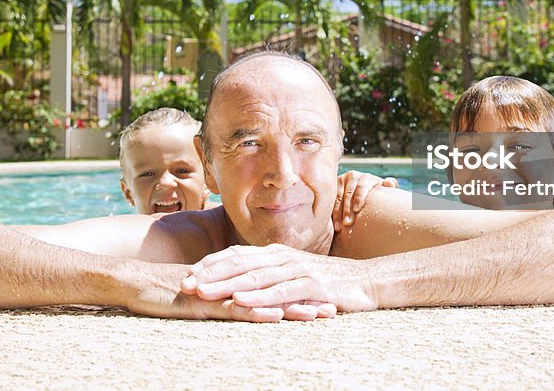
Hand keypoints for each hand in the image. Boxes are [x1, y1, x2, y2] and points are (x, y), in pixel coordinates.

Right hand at [119, 261, 335, 322]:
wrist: (131, 280)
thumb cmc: (162, 290)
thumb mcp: (199, 297)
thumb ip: (221, 299)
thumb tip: (240, 305)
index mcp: (232, 282)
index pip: (272, 287)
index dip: (297, 292)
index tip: (324, 299)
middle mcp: (230, 283)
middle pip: (275, 291)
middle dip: (305, 299)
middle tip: (335, 307)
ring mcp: (218, 292)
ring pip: (261, 299)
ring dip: (291, 307)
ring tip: (318, 315)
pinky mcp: (203, 302)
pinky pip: (233, 309)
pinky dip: (256, 312)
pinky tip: (276, 317)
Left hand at [180, 243, 378, 313]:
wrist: (369, 282)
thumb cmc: (330, 282)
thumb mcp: (296, 275)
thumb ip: (273, 276)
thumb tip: (245, 284)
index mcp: (278, 253)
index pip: (238, 255)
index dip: (212, 263)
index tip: (189, 273)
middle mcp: (284, 257)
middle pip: (240, 263)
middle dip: (210, 274)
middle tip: (184, 283)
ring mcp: (298, 269)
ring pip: (255, 276)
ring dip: (226, 285)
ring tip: (203, 292)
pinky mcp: (312, 285)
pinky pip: (281, 291)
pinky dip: (259, 296)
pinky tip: (241, 301)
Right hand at [334, 170, 397, 229]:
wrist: (363, 193)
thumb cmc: (375, 195)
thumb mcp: (382, 191)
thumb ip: (388, 187)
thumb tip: (389, 183)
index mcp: (366, 177)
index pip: (361, 186)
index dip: (359, 198)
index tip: (357, 210)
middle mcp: (352, 176)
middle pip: (348, 194)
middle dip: (347, 210)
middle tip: (348, 223)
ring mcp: (340, 180)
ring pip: (337, 198)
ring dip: (337, 214)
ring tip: (338, 227)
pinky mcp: (332, 187)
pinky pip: (329, 200)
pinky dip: (330, 212)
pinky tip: (331, 222)